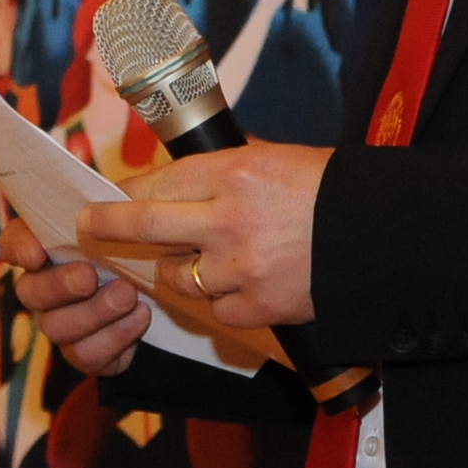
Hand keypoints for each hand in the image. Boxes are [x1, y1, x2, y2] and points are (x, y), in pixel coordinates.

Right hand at [0, 204, 152, 377]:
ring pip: (57, 327)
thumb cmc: (142, 243)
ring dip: (94, 312)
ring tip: (129, 295)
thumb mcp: (132, 217)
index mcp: (50, 247)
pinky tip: (140, 316)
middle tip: (89, 277)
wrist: (169, 287)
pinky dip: (115, 337)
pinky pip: (87, 355)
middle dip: (58, 285)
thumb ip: (115, 207)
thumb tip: (113, 202)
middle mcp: (47, 288)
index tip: (36, 252)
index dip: (17, 247)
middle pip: (29, 292)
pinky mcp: (88, 352)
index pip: (15, 243)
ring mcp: (65, 323)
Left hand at [77, 141, 329, 332]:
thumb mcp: (276, 159)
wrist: (381, 236)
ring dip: (178, 270)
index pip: (154, 184)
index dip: (121, 196)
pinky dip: (221, 299)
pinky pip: (216, 308)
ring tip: (199, 260)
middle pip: (145, 227)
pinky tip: (241, 284)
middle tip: (87, 228)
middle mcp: (227, 220)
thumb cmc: (330, 189)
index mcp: (233, 172)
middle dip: (107, 228)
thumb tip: (183, 178)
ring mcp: (239, 269)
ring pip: (177, 277)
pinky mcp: (256, 308)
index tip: (100, 201)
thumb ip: (226, 170)